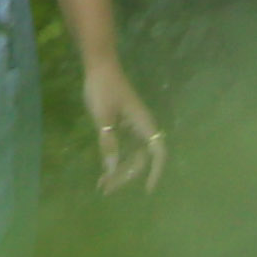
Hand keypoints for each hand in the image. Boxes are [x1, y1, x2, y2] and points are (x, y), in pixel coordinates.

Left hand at [82, 60, 165, 196]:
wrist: (99, 66)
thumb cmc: (103, 88)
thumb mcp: (103, 117)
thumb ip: (109, 143)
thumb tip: (112, 170)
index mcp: (143, 123)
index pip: (158, 152)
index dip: (156, 172)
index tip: (147, 190)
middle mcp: (141, 127)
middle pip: (141, 159)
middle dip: (126, 176)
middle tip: (106, 189)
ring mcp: (132, 127)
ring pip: (131, 155)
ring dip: (119, 171)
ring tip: (102, 186)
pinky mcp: (122, 125)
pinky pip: (123, 147)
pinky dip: (115, 160)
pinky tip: (103, 171)